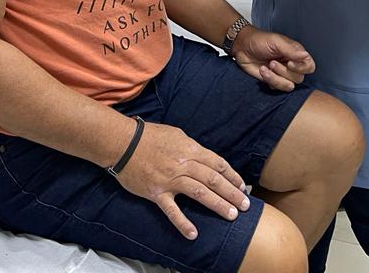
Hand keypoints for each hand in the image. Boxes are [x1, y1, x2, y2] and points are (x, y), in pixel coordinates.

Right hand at [118, 120, 249, 238]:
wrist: (123, 143)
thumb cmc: (148, 136)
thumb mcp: (176, 134)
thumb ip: (191, 147)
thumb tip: (204, 157)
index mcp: (189, 148)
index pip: (217, 163)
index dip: (232, 175)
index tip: (242, 186)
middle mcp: (183, 164)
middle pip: (213, 179)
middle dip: (232, 193)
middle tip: (246, 205)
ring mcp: (170, 179)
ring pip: (200, 193)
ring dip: (218, 205)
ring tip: (232, 215)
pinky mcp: (156, 193)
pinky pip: (172, 210)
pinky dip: (183, 223)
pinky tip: (194, 234)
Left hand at [231, 26, 315, 91]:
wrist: (242, 47)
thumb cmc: (259, 40)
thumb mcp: (276, 42)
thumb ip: (291, 50)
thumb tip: (305, 56)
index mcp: (295, 53)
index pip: (309, 66)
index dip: (301, 68)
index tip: (289, 63)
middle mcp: (291, 65)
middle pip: (299, 78)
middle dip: (284, 72)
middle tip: (272, 62)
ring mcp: (282, 74)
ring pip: (289, 86)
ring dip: (276, 78)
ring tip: (265, 68)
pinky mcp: (273, 81)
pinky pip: (278, 88)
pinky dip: (269, 81)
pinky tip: (262, 71)